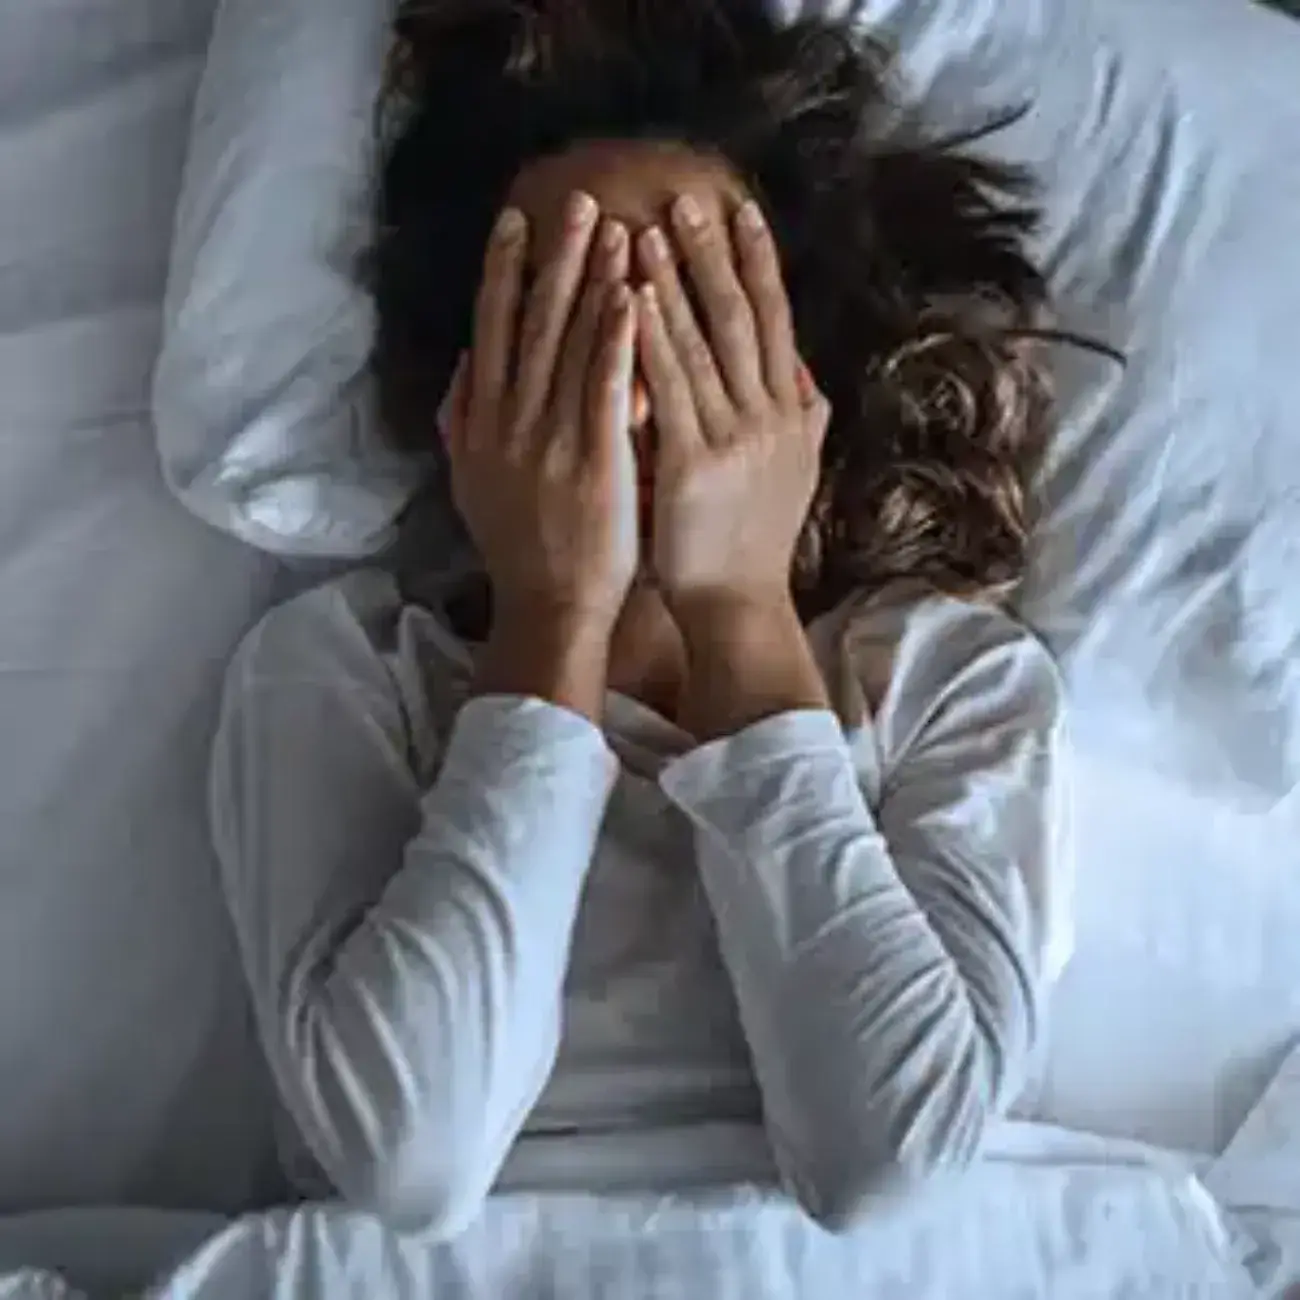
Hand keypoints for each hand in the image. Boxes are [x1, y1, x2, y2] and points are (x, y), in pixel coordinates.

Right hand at [443, 192, 638, 637]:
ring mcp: (552, 440)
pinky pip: (606, 389)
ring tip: (615, 227)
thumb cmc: (517, 549)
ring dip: (592, 281)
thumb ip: (463, 423)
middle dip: (556, 257)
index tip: (517, 221)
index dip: (504, 272)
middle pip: (531, 323)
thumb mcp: (472, 483)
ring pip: (570, 345)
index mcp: (483, 423)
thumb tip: (463, 369)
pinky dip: (617, 340)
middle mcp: (511, 421)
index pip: (492, 331)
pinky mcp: (595, 461)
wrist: (547, 608)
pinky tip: (633, 297)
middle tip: (578, 199)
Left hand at [634, 194, 830, 628]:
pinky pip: (670, 387)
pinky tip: (630, 298)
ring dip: (676, 282)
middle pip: (743, 317)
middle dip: (716, 255)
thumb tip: (808, 376)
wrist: (739, 605)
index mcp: (791, 413)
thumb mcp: (794, 474)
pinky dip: (651, 338)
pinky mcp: (696, 462)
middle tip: (689, 198)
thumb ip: (803, 421)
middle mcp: (771, 415)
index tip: (742, 212)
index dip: (761, 265)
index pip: (777, 322)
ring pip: (705, 343)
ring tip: (647, 229)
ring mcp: (736, 437)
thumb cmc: (755, 542)